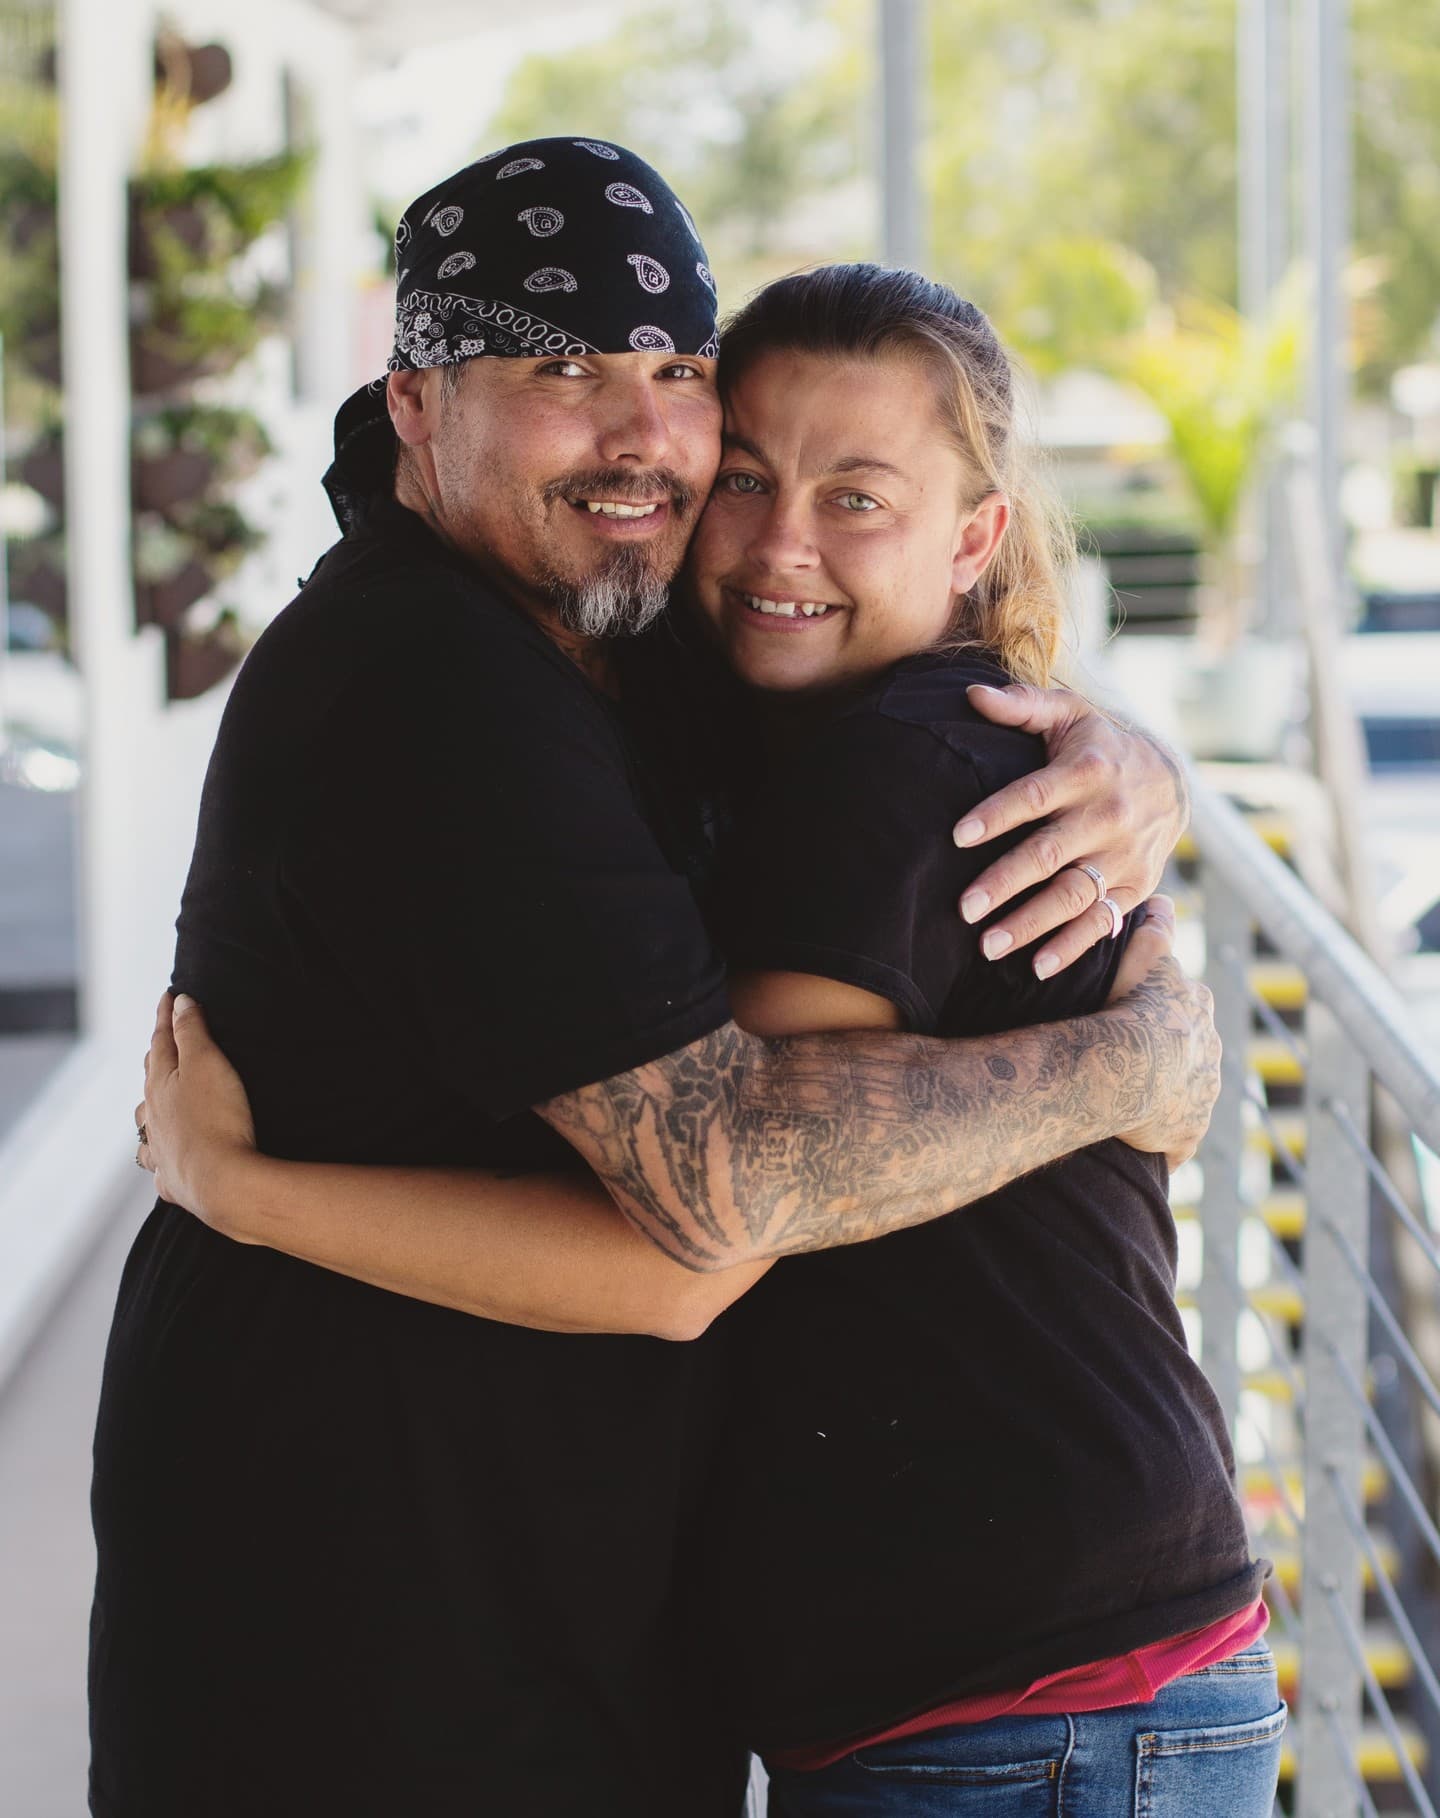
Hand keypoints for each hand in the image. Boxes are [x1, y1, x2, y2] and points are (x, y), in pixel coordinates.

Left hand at [136, 992, 256, 1227]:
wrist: (221, 1181)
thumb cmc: (216, 1118)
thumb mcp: (207, 1063)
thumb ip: (191, 1032)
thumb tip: (178, 1003)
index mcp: (158, 1084)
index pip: (160, 1041)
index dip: (165, 1016)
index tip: (168, 996)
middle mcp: (151, 1116)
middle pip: (150, 1081)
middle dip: (156, 1059)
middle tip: (161, 1044)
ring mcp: (160, 1150)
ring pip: (146, 1127)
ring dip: (149, 1114)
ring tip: (153, 1110)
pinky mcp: (174, 1180)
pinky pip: (160, 1168)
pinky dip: (161, 1160)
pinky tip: (165, 1163)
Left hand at [955, 683, 1188, 976]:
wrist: (1172, 781)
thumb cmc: (1100, 745)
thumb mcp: (1070, 714)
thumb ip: (1022, 706)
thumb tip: (972, 695)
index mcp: (1088, 770)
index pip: (1035, 795)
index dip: (997, 815)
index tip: (957, 836)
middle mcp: (1109, 816)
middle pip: (1051, 854)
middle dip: (1006, 883)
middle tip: (964, 908)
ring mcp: (1125, 857)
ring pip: (1075, 896)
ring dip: (1032, 924)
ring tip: (988, 945)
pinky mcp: (1135, 888)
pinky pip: (1102, 923)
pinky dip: (1072, 948)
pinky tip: (1036, 968)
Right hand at [1098, 897, 1219, 1170]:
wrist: (1133, 1064)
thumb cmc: (1131, 1007)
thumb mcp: (1144, 956)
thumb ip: (1155, 928)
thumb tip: (1163, 897)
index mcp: (1197, 1013)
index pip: (1184, 1011)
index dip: (1161, 1014)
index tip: (1137, 1020)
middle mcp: (1210, 1055)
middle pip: (1189, 1055)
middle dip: (1168, 1060)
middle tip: (1129, 1066)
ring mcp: (1201, 1098)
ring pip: (1184, 1098)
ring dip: (1164, 1103)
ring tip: (1129, 1108)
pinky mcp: (1187, 1134)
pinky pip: (1175, 1143)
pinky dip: (1161, 1145)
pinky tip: (1139, 1148)